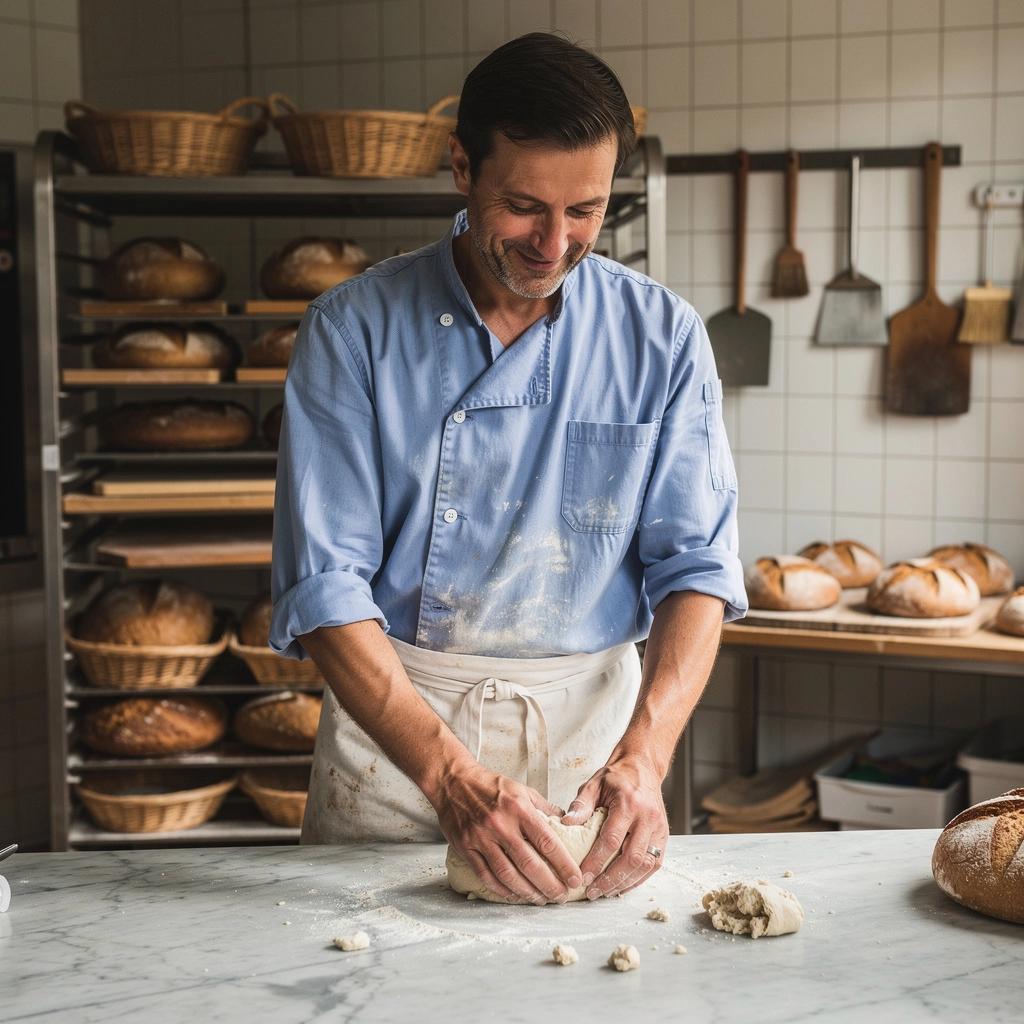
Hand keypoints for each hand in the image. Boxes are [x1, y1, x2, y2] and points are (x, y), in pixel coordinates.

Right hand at [434, 762, 583, 904]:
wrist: (453, 781)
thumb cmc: (490, 786)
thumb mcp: (522, 790)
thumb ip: (544, 809)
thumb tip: (568, 824)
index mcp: (519, 809)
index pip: (547, 842)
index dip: (564, 864)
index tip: (575, 879)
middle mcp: (501, 824)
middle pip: (529, 863)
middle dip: (549, 885)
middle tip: (561, 896)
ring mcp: (481, 837)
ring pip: (507, 874)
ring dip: (527, 892)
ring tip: (541, 900)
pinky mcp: (465, 847)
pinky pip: (485, 875)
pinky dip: (501, 890)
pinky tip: (514, 895)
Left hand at [561, 753, 668, 899]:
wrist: (643, 767)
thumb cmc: (616, 777)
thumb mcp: (594, 783)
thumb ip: (580, 804)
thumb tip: (565, 824)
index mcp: (629, 803)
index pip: (611, 840)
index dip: (596, 862)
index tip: (582, 877)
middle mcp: (648, 817)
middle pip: (631, 858)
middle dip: (610, 879)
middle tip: (592, 892)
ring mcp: (659, 828)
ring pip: (645, 865)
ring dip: (625, 883)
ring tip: (605, 892)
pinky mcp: (664, 836)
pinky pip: (654, 864)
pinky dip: (638, 879)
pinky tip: (622, 886)